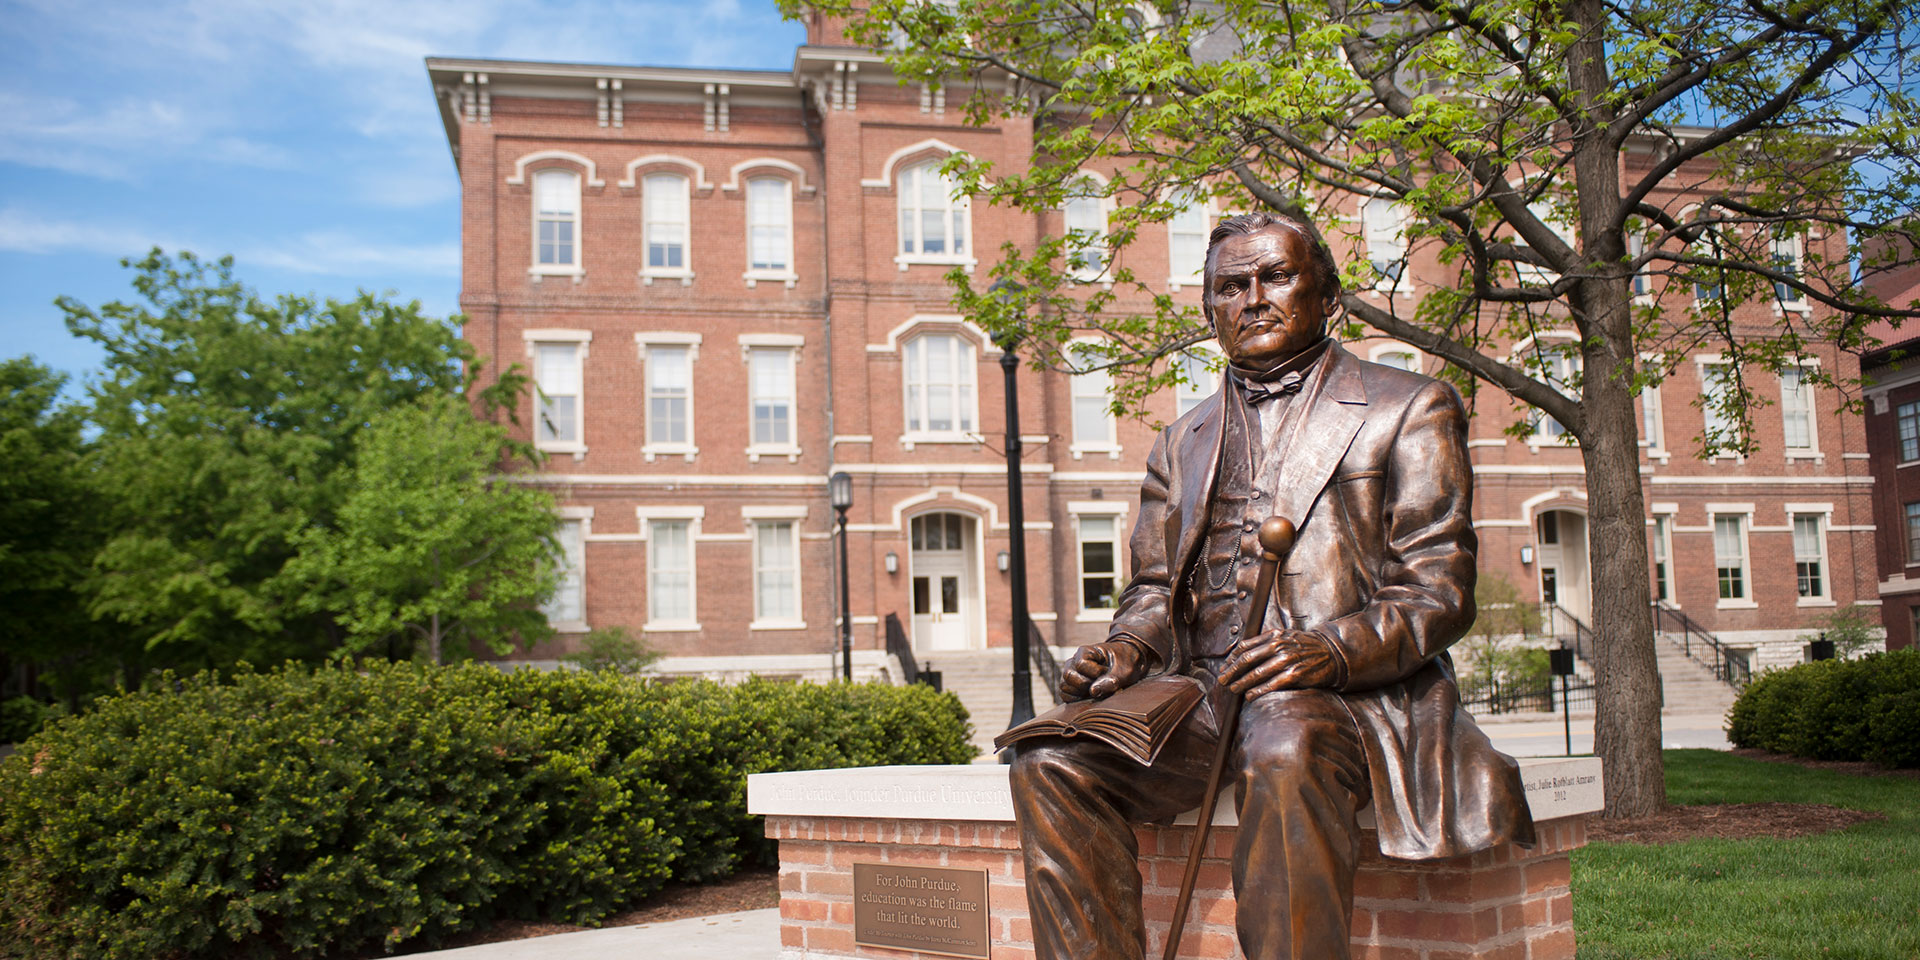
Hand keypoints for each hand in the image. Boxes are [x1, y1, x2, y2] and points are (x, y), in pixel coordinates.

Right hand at [1060, 640, 1148, 700]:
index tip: (1107, 672)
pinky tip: (1090, 697)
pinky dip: (1075, 700)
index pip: (1080, 665)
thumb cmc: (1126, 663)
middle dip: (1086, 685)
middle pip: (1068, 676)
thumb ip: (1111, 680)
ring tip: (1096, 691)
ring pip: (1064, 687)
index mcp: (1085, 652)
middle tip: (1101, 685)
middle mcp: (1074, 661)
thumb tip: (1093, 692)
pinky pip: (1065, 695)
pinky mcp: (1073, 686)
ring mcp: (1072, 673)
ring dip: (1080, 693)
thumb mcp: (1124, 671)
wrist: (1127, 664)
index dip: (1094, 673)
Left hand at [1219, 629, 1340, 698]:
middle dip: (1231, 672)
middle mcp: (1279, 646)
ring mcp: (1287, 660)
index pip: (1245, 647)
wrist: (1332, 653)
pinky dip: (1258, 691)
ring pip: (1257, 673)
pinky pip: (1271, 685)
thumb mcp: (1286, 636)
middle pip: (1247, 660)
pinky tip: (1250, 695)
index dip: (1231, 659)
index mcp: (1274, 636)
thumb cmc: (1306, 646)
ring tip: (1233, 689)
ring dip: (1242, 683)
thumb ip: (1266, 642)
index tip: (1224, 668)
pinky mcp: (1295, 675)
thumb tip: (1243, 653)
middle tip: (1222, 681)